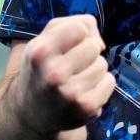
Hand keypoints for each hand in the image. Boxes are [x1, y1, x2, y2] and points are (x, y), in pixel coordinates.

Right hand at [12, 14, 114, 135]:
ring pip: (103, 64)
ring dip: (93, 70)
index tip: (66, 46)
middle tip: (70, 66)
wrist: (30, 115)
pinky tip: (83, 92)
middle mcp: (54, 73)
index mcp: (40, 52)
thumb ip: (73, 24)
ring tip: (75, 80)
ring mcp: (71, 93)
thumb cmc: (41, 69)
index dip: (76, 34)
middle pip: (93, 46)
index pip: (79, 27)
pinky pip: (110, 81)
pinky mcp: (86, 108)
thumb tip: (101, 43)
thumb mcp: (44, 40)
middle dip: (86, 53)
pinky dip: (101, 85)